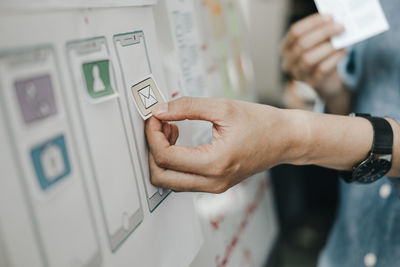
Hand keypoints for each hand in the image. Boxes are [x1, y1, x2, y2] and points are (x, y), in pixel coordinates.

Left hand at [145, 97, 304, 192]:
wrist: (286, 139)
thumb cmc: (261, 123)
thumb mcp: (223, 107)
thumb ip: (187, 107)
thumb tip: (159, 110)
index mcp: (214, 163)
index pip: (165, 156)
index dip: (153, 134)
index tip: (155, 115)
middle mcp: (212, 182)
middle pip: (161, 177)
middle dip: (153, 148)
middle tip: (160, 124)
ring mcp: (214, 187)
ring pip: (170, 181)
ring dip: (163, 156)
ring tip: (173, 129)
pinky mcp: (215, 184)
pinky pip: (183, 179)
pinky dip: (175, 161)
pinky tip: (181, 140)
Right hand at [282, 13, 345, 99]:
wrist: (326, 81)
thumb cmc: (321, 56)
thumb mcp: (317, 44)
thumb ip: (321, 34)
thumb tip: (334, 23)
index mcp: (287, 48)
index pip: (295, 32)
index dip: (312, 23)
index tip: (330, 17)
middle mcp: (289, 62)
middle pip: (302, 44)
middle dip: (323, 33)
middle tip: (340, 27)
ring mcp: (299, 74)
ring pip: (309, 58)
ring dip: (328, 47)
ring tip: (342, 40)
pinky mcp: (312, 83)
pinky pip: (321, 70)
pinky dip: (334, 58)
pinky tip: (342, 51)